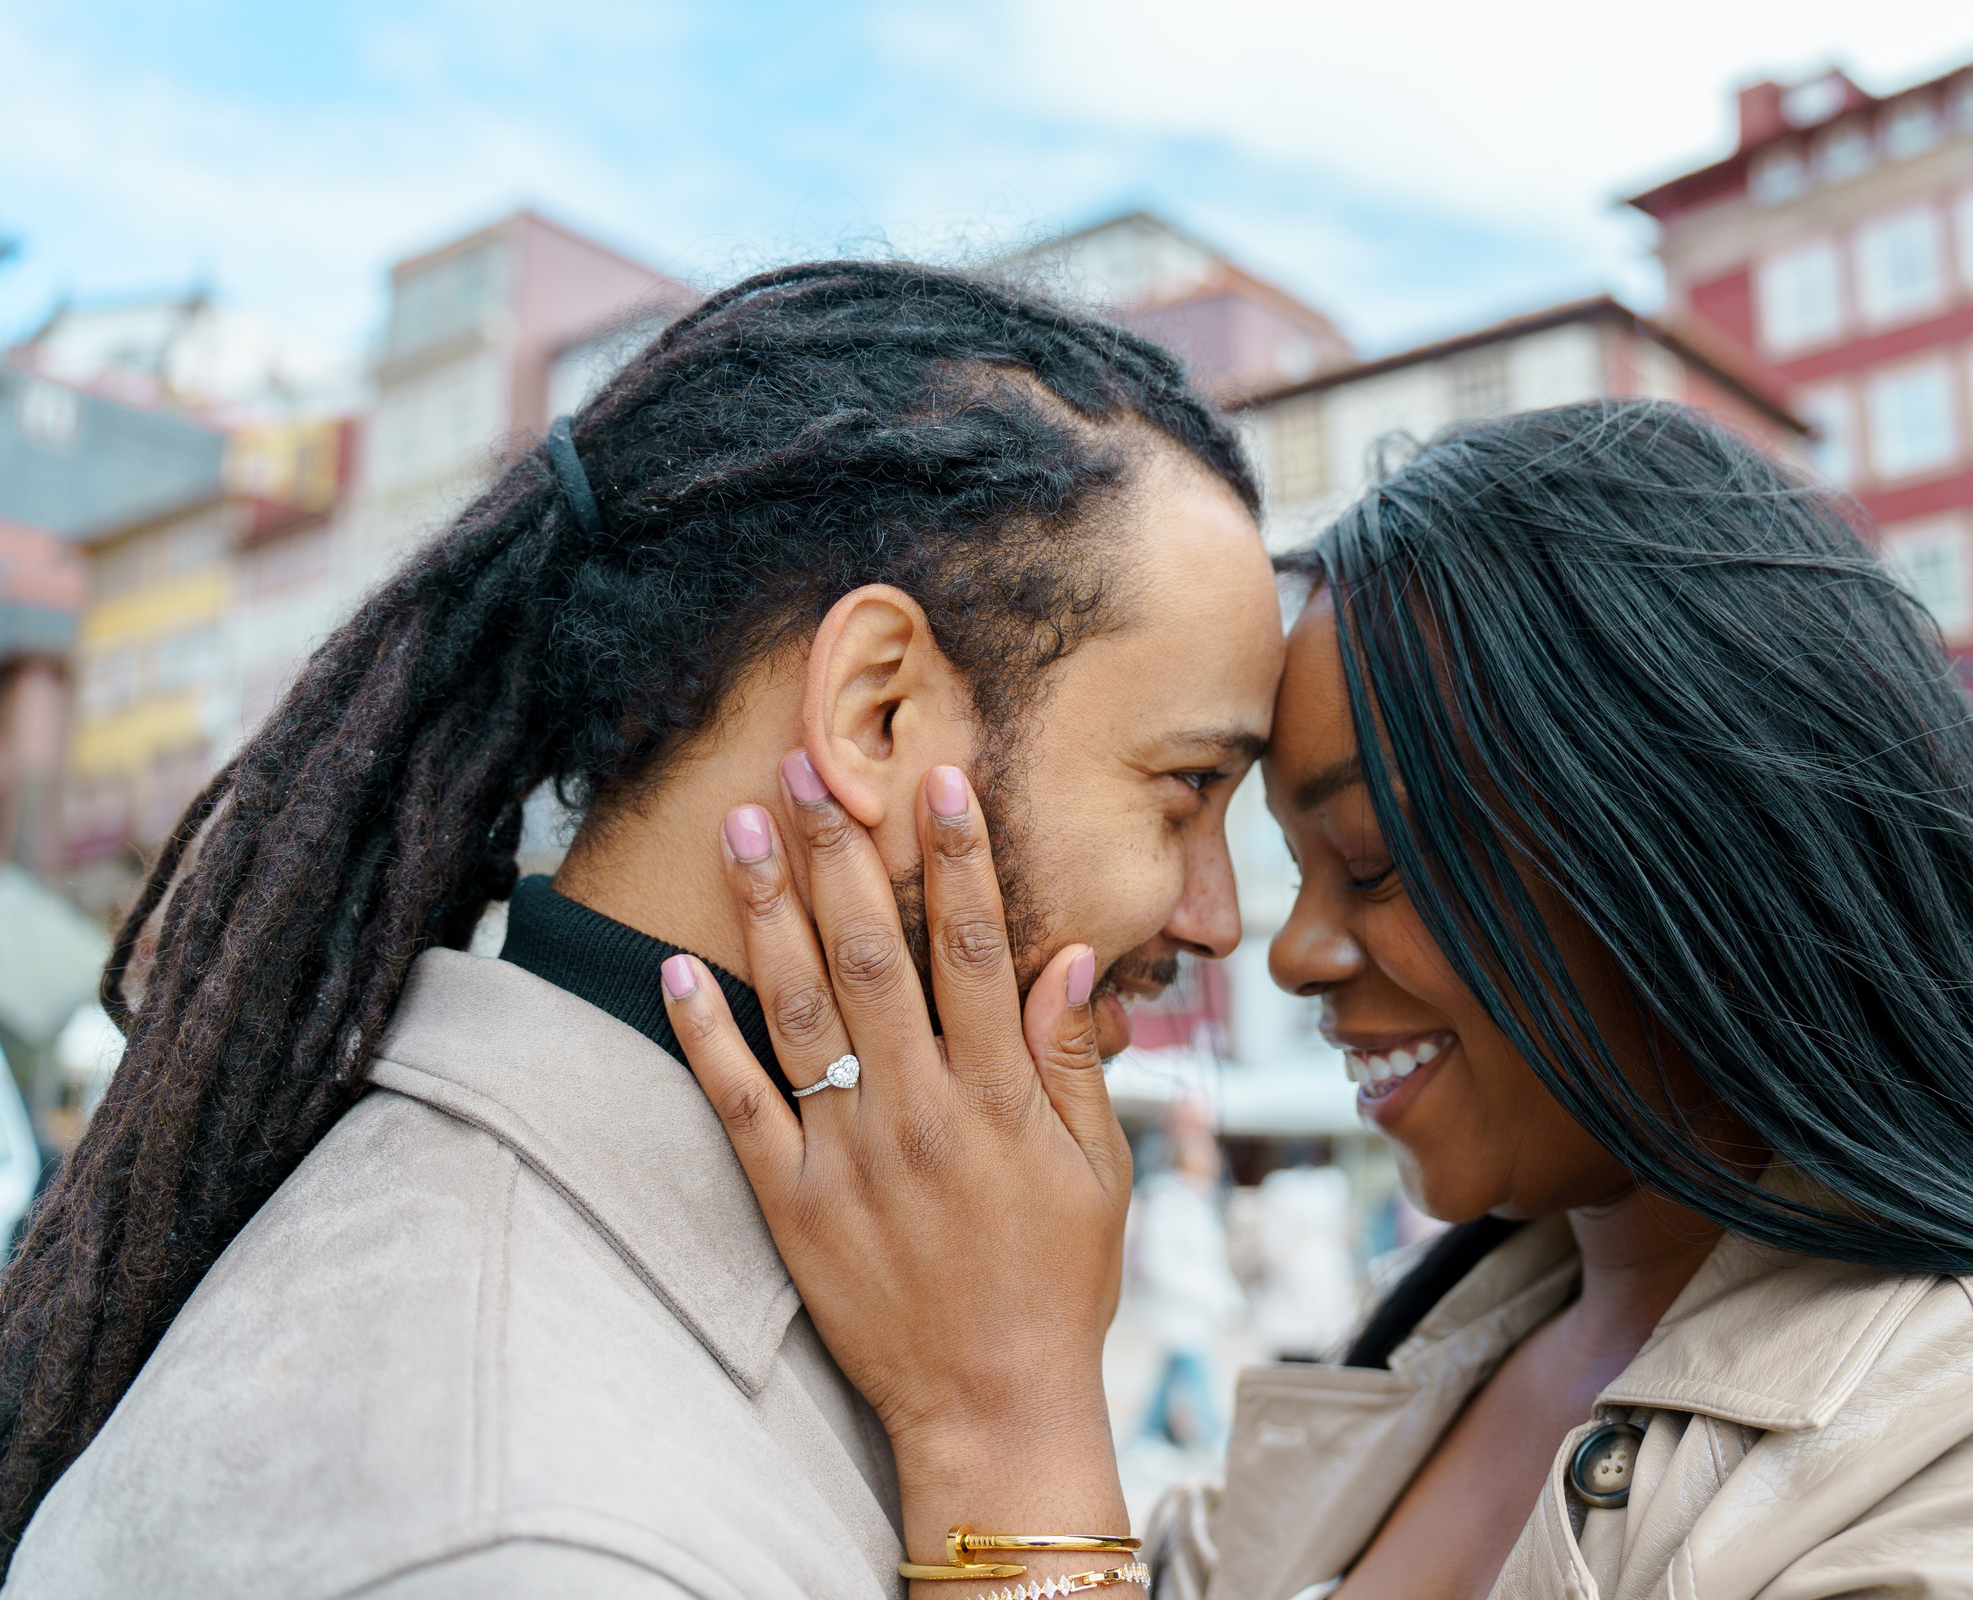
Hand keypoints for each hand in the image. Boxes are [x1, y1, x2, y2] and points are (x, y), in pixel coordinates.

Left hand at [662, 753, 1133, 1560]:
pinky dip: (703, 1034)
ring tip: (740, 825)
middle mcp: (919, 1110)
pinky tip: (676, 967)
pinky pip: (737, 1103)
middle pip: (872, 954)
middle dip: (841, 850)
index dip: (957, 857)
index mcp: (998, 1096)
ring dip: (766, 909)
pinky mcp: (789, 1203)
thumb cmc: (1056, 1283)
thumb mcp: (1097, 1170)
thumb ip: (1073, 1060)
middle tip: (811, 766)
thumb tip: (1068, 956)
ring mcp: (847, 1155)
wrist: (992, 1404)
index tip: (936, 779)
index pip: (975, 947)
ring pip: (799, 1008)